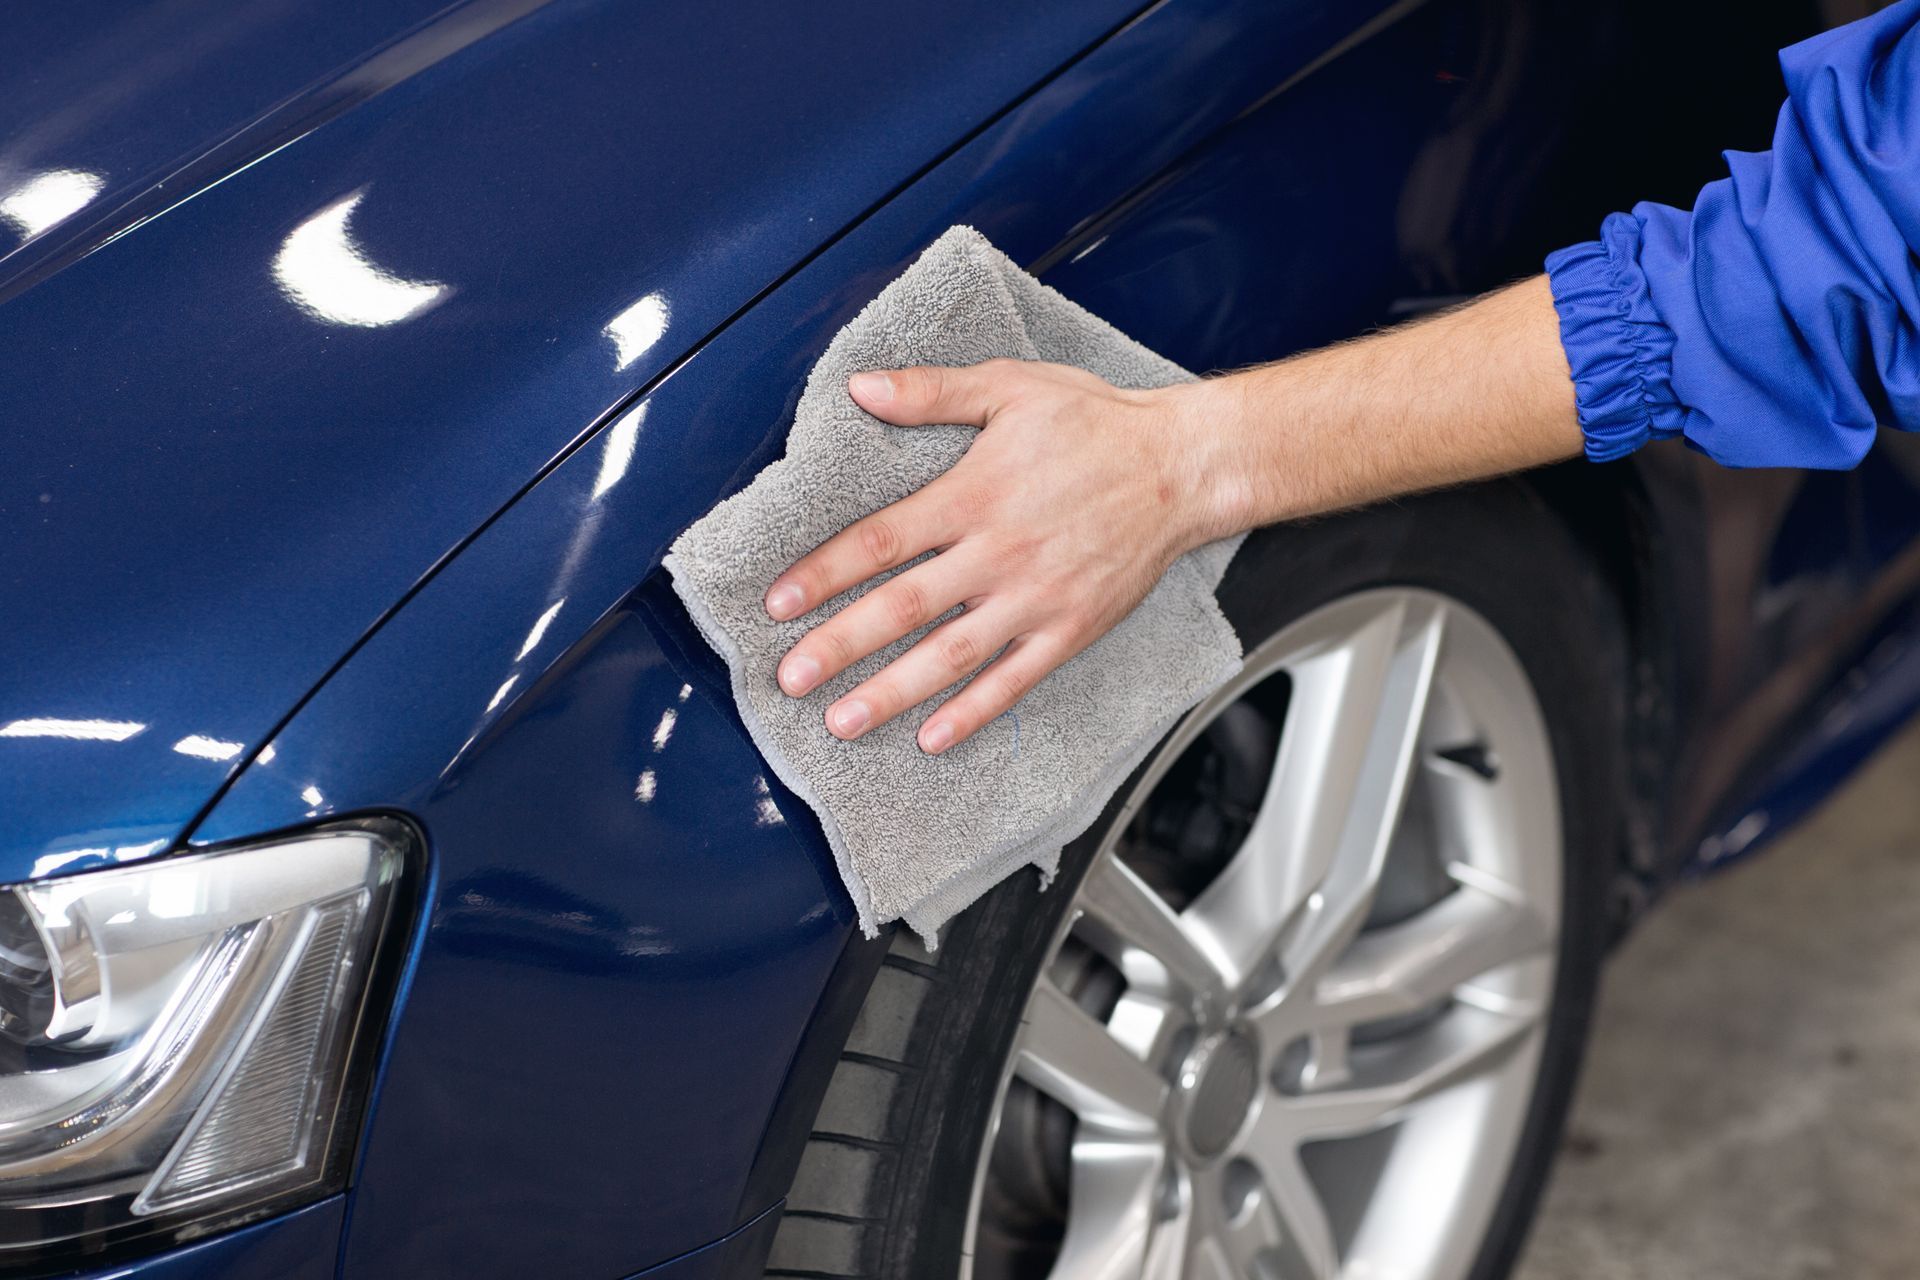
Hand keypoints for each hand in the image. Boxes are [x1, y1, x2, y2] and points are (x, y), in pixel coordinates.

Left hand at [763, 360, 1236, 753]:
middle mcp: (1000, 553)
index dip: (824, 573)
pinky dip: (974, 712)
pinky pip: (1015, 680)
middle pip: (904, 607)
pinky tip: (933, 738)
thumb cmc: (1095, 423)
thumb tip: (860, 388)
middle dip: (841, 646)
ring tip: (842, 721)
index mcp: (975, 494)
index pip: (881, 540)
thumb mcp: (1011, 387)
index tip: (777, 602)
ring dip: (893, 692)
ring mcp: (1036, 598)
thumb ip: (932, 392)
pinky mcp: (1071, 628)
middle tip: (790, 679)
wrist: (1182, 467)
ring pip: (952, 656)